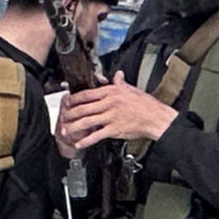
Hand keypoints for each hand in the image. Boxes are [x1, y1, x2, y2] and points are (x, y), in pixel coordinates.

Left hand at [59, 81, 174, 148]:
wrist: (156, 118)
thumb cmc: (146, 105)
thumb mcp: (131, 89)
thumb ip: (120, 83)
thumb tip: (116, 75)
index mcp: (112, 92)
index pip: (88, 94)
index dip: (74, 98)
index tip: (67, 101)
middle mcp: (109, 103)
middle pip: (84, 108)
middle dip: (70, 113)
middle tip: (62, 117)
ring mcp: (111, 117)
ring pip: (87, 121)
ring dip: (74, 126)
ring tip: (65, 130)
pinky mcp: (114, 129)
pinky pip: (97, 135)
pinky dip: (86, 140)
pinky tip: (79, 143)